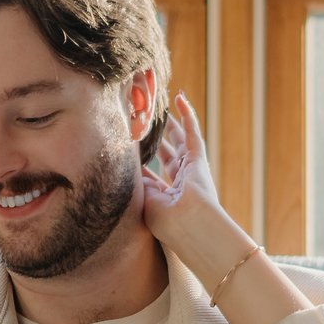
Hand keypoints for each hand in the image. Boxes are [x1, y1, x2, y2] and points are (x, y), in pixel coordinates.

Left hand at [140, 91, 232, 257]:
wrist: (189, 224)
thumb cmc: (165, 220)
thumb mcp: (142, 199)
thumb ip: (134, 180)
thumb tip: (124, 160)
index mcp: (165, 196)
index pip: (152, 174)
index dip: (141, 160)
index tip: (130, 146)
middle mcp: (179, 182)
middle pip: (167, 155)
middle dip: (157, 140)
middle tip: (147, 124)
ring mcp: (190, 170)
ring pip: (180, 140)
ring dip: (171, 125)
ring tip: (162, 109)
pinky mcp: (198, 159)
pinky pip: (192, 132)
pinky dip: (187, 115)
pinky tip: (180, 99)